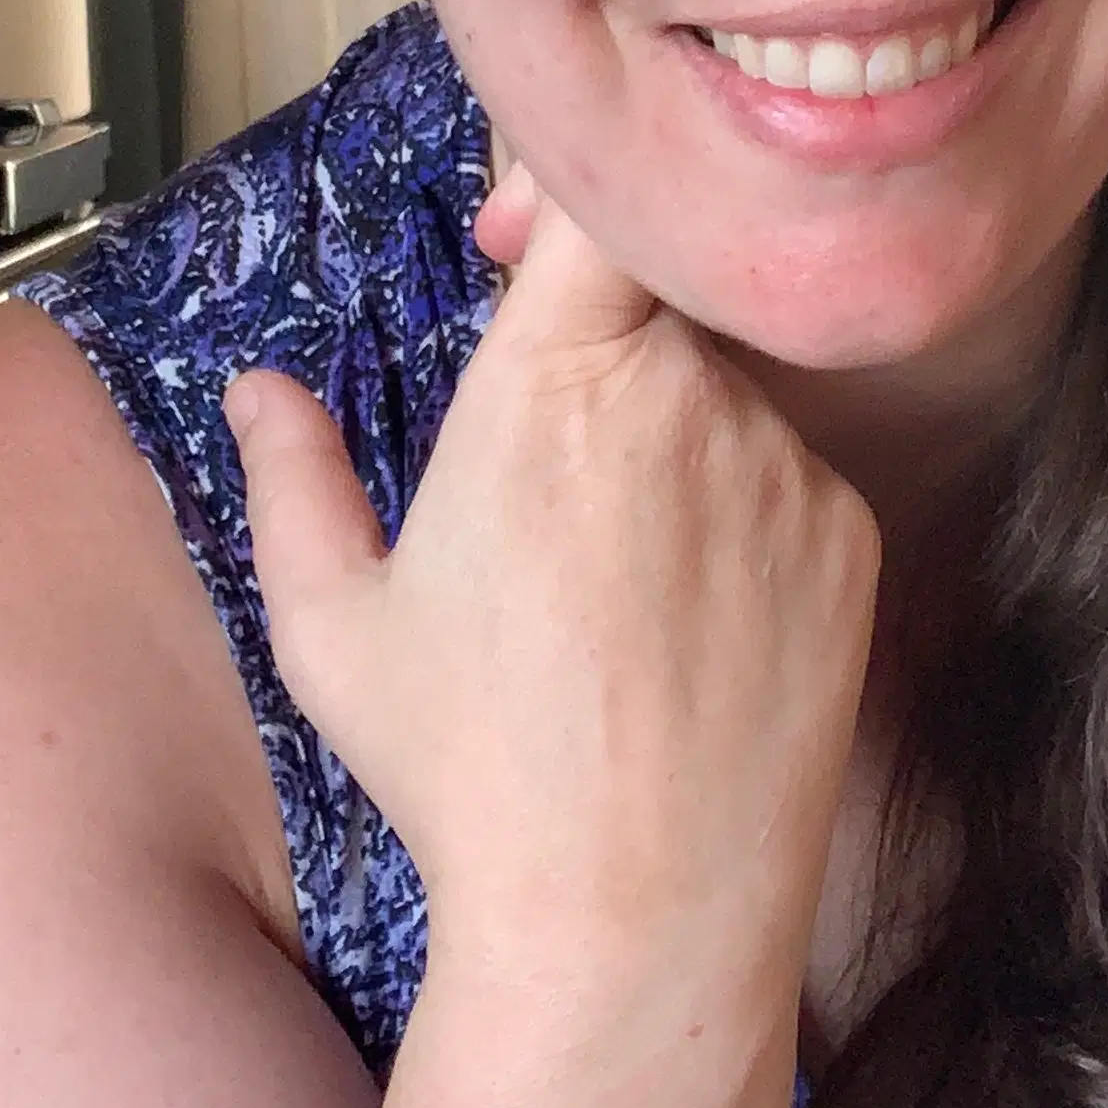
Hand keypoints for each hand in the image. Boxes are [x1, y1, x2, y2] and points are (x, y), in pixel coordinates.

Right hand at [224, 176, 878, 1040]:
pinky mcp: (847, 538)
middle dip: (603, 363)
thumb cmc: (470, 774)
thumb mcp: (332, 629)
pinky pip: (789, 485)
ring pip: (725, 403)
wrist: (636, 915)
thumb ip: (291, 481)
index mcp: (553, 381)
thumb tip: (260, 394)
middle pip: (655, 309)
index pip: (598, 199)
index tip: (519, 246)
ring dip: (673, 453)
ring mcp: (784, 464)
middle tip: (547, 485)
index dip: (566, 193)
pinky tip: (684, 641)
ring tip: (613, 604)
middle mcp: (688, 395)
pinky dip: (740, 528)